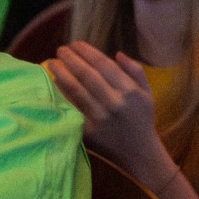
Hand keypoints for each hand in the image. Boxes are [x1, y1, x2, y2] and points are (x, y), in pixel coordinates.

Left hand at [46, 41, 175, 187]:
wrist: (139, 153)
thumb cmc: (142, 120)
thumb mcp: (147, 94)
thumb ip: (135, 71)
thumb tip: (117, 54)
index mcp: (129, 91)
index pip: (103, 65)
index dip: (87, 52)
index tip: (75, 44)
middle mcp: (114, 103)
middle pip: (87, 75)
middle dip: (71, 59)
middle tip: (60, 49)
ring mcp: (100, 118)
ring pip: (76, 91)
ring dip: (62, 74)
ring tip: (52, 63)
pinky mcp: (89, 132)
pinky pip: (72, 109)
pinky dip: (62, 95)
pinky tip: (53, 85)